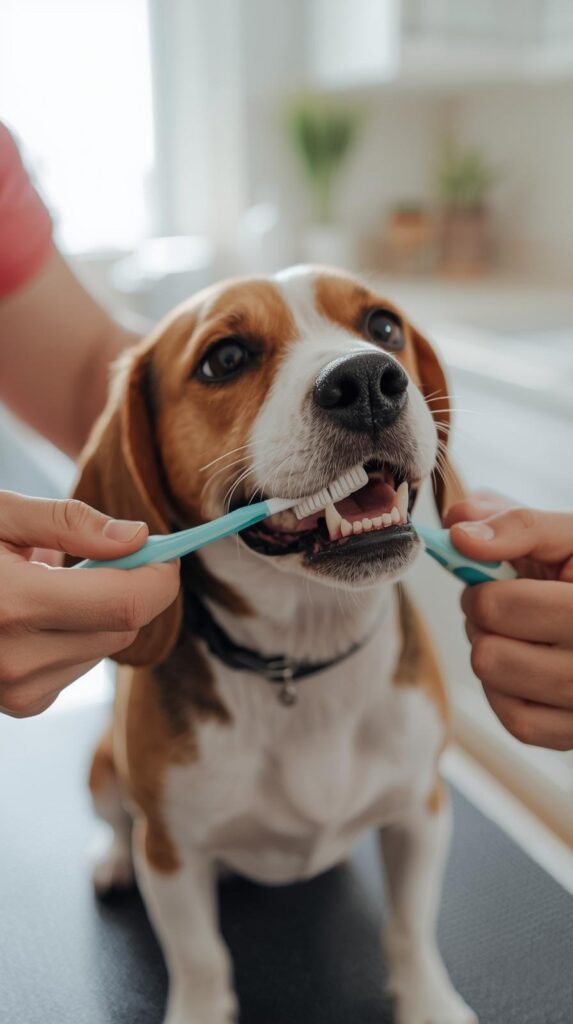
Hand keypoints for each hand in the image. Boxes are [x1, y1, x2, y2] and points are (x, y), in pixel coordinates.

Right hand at [0, 490, 179, 717]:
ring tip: (48, 584)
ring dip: (100, 613)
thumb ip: (71, 523)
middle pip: (124, 626)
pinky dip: (78, 636)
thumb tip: (137, 537)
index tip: (165, 550)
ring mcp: (17, 691)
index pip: (126, 604)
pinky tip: (36, 615)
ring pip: (108, 647)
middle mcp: (16, 660)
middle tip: (107, 553)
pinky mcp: (22, 704)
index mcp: (12, 603)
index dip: (159, 575)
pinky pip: (83, 665)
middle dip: (128, 586)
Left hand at [444, 495, 572, 750]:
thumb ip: (517, 524)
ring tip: (518, 632)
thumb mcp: (568, 535)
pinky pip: (519, 723)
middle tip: (505, 604)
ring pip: (498, 686)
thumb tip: (459, 532)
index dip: (481, 589)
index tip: (494, 577)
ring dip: (493, 652)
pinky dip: (509, 691)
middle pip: (489, 655)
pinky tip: (526, 664)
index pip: (498, 609)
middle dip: (483, 620)